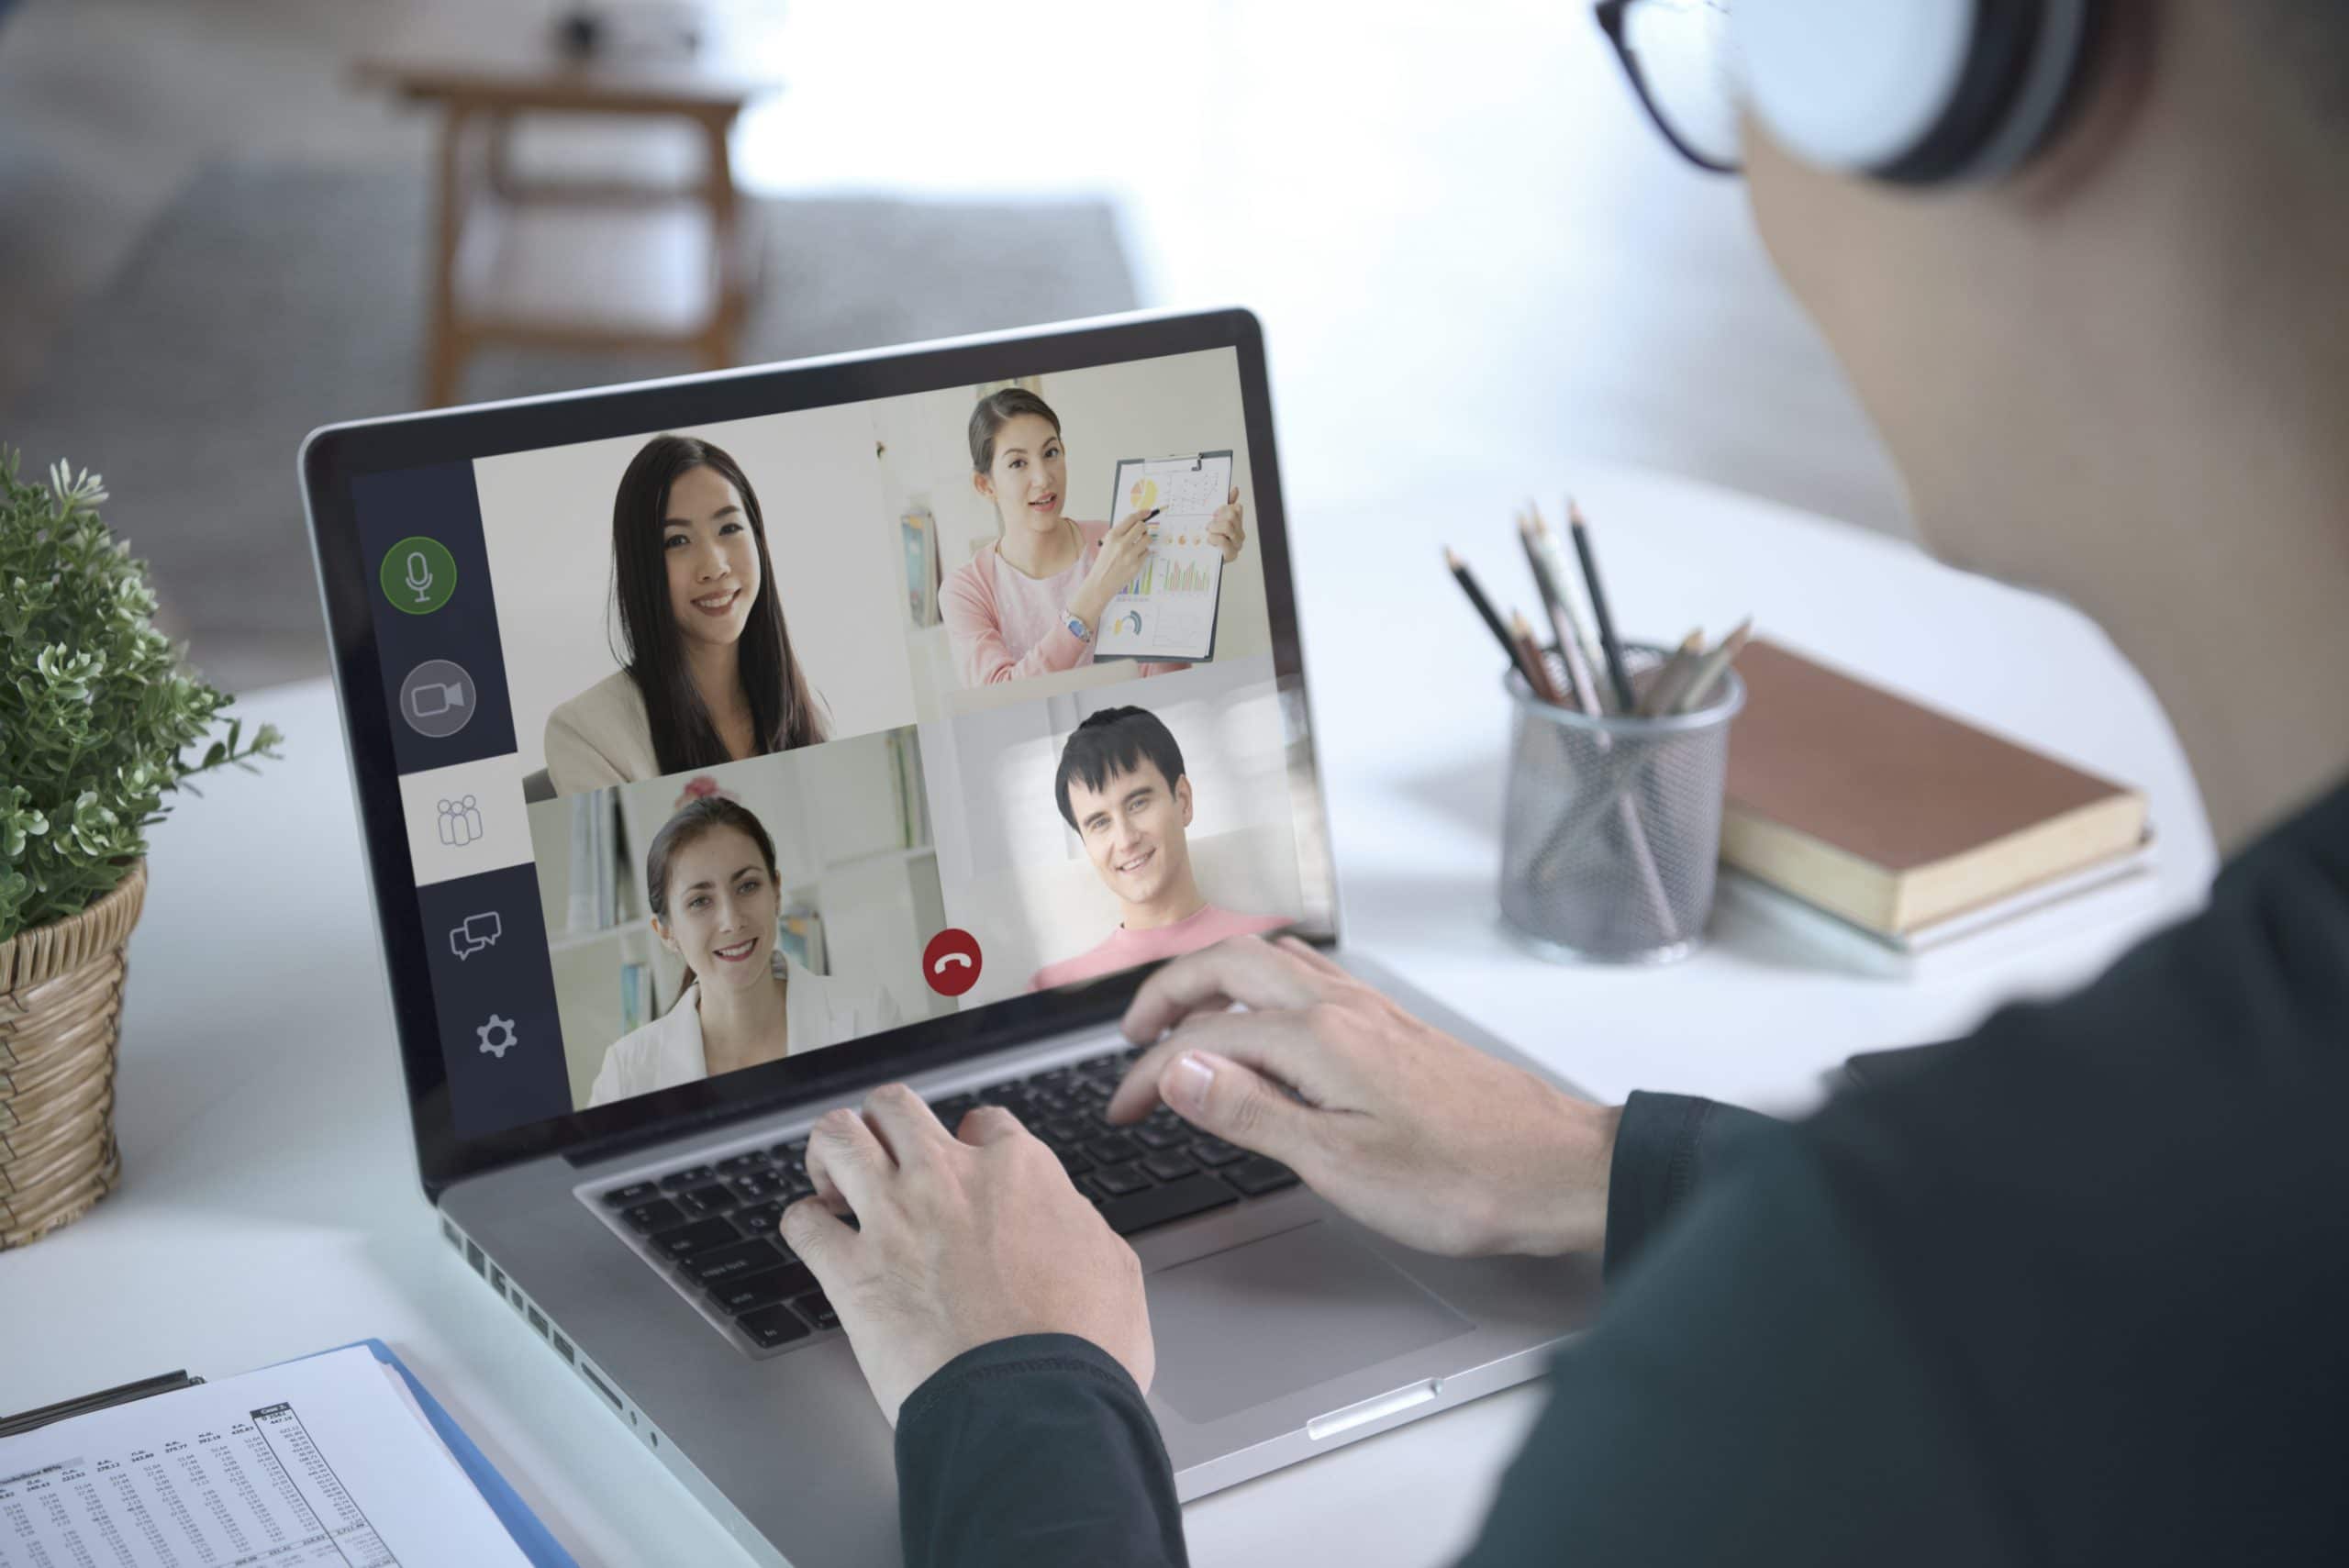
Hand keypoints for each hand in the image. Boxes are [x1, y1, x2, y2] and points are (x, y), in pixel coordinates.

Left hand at [783, 1085, 1152, 1424]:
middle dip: (884, 1124)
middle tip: (884, 1155)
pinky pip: (801, 1222)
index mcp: (1019, 1172)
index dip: (970, 1141)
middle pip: (894, 1106)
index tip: (963, 1163)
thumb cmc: (1081, 1351)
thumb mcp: (1114, 1266)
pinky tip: (816, 1236)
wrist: (1034, 1405)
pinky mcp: (851, 1271)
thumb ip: (1078, 1226)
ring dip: (831, 1153)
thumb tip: (1065, 1222)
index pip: (983, 1122)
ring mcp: (894, 1218)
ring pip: (838, 1137)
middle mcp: (949, 1178)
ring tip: (834, 1179)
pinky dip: (803, 1224)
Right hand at [1069, 510, 1156, 628]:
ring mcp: (1130, 555)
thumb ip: (1120, 534)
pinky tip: (1136, 557)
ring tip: (1138, 546)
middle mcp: (1122, 544)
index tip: (1148, 512)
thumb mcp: (1107, 544)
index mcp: (1112, 536)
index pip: (1131, 519)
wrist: (1100, 583)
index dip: (1142, 513)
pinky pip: (1147, 552)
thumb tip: (1137, 523)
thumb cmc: (1103, 563)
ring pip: (1147, 539)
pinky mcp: (1137, 565)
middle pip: (1142, 527)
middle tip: (1142, 532)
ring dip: (1145, 541)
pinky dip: (1144, 553)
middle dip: (1144, 528)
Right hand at [1108, 936, 1619, 1257]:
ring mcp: (1372, 1011)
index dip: (1148, 1076)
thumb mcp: (1340, 1165)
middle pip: (1229, 964)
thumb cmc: (1464, 1181)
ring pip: (1272, 960)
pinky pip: (1310, 975)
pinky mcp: (1395, 1026)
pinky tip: (1267, 1019)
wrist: (1557, 1171)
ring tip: (1183, 1017)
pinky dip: (1263, 982)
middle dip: (1166, 993)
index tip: (1123, 1112)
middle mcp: (1342, 1008)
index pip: (1203, 1040)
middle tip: (1129, 1038)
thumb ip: (1252, 1112)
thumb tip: (1178, 1071)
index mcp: (1319, 1039)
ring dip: (1214, 978)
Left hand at [1206, 486, 1245, 562]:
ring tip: (1208, 533)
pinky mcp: (1231, 555)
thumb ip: (1225, 505)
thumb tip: (1235, 489)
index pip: (1236, 508)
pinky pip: (1223, 540)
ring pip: (1228, 526)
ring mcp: (1237, 545)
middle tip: (1209, 525)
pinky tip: (1209, 541)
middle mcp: (1240, 534)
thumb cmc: (1208, 539)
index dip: (1223, 509)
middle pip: (1232, 515)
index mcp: (1237, 524)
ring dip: (1214, 528)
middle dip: (1218, 518)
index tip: (1213, 514)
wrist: (1201, 560)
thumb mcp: (1213, 520)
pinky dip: (1213, 539)